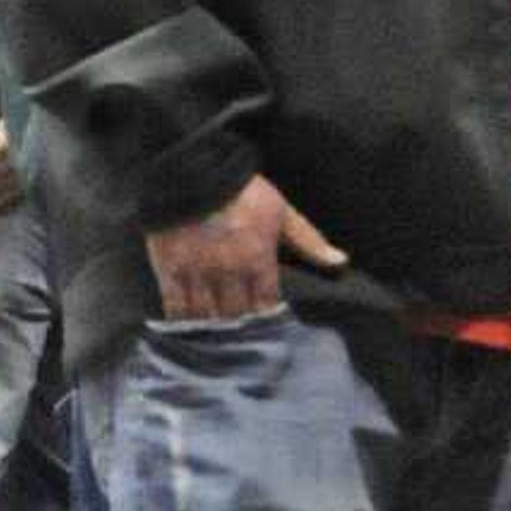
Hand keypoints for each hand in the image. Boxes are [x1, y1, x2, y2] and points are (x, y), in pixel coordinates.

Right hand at [143, 175, 347, 321]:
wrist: (191, 169)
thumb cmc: (241, 189)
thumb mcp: (280, 211)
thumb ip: (308, 240)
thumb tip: (340, 262)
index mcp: (257, 260)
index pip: (266, 305)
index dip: (266, 319)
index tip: (267, 328)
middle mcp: (228, 273)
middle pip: (235, 316)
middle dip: (239, 329)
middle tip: (241, 341)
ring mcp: (196, 274)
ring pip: (206, 316)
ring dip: (212, 329)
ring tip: (215, 339)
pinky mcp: (169, 270)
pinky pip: (175, 307)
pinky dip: (182, 321)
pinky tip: (187, 329)